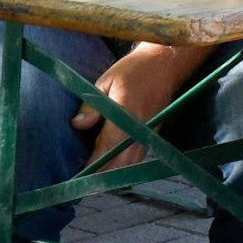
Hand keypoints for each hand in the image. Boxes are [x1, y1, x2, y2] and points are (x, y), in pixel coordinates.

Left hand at [69, 46, 192, 171]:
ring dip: (115, 171)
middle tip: (84, 179)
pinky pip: (139, 155)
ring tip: (97, 175)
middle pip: (121, 162)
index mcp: (125, 114)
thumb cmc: (133, 70)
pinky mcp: (154, 133)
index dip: (92, 164)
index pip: (106, 148)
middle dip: (103, 174)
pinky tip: (114, 164)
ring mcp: (150, 132)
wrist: (164, 62)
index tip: (77, 173)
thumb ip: (92, 105)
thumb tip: (77, 124)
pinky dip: (127, 163)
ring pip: (132, 163)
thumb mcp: (106, 81)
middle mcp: (139, 128)